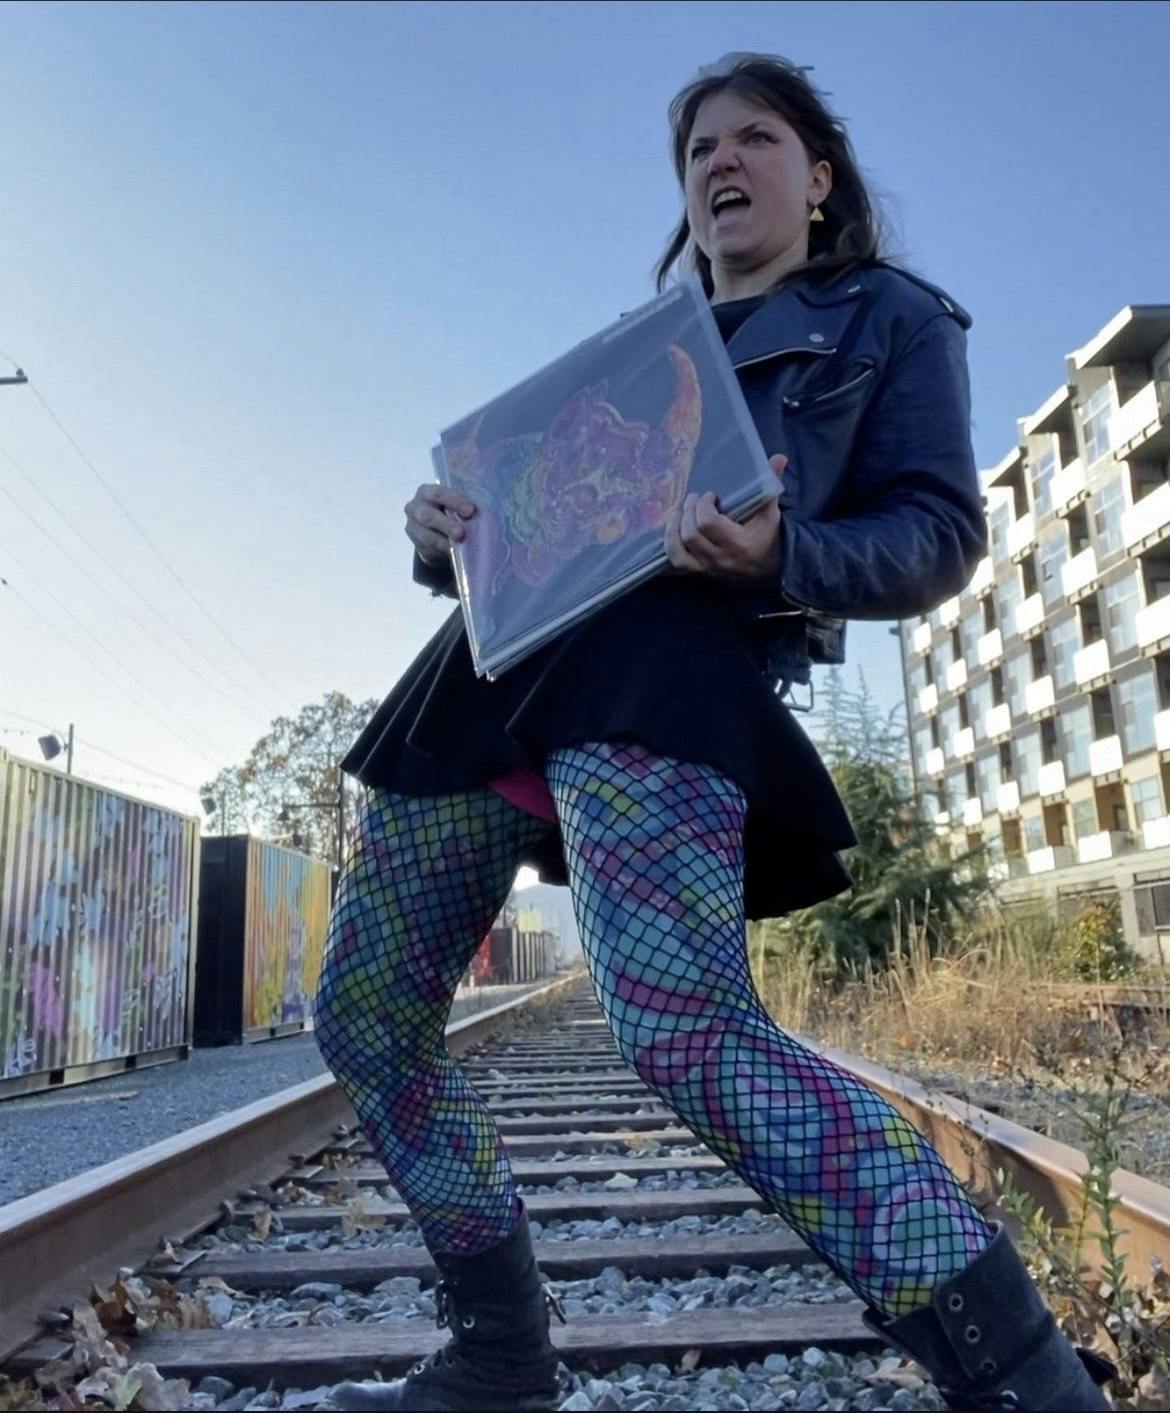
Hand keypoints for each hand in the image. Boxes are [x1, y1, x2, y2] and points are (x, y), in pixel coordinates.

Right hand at [405, 483, 476, 565]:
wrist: (437, 528)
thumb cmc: (451, 510)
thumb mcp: (456, 502)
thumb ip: (464, 505)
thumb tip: (479, 512)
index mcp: (426, 493)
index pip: (438, 494)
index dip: (454, 501)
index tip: (470, 510)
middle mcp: (415, 509)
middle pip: (428, 516)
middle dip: (445, 525)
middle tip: (460, 533)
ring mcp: (414, 529)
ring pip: (427, 537)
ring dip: (444, 543)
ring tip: (459, 547)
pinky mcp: (418, 546)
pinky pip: (429, 551)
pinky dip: (443, 553)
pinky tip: (454, 555)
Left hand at [663, 454, 786, 580]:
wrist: (769, 565)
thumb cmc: (767, 535)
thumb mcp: (770, 511)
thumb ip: (770, 485)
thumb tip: (779, 458)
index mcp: (738, 543)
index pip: (708, 523)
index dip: (703, 505)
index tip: (710, 496)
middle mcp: (721, 558)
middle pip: (691, 534)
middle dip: (689, 511)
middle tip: (694, 499)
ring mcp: (708, 566)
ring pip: (679, 550)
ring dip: (674, 527)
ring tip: (679, 512)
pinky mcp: (700, 570)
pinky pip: (677, 561)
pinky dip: (670, 544)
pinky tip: (673, 528)